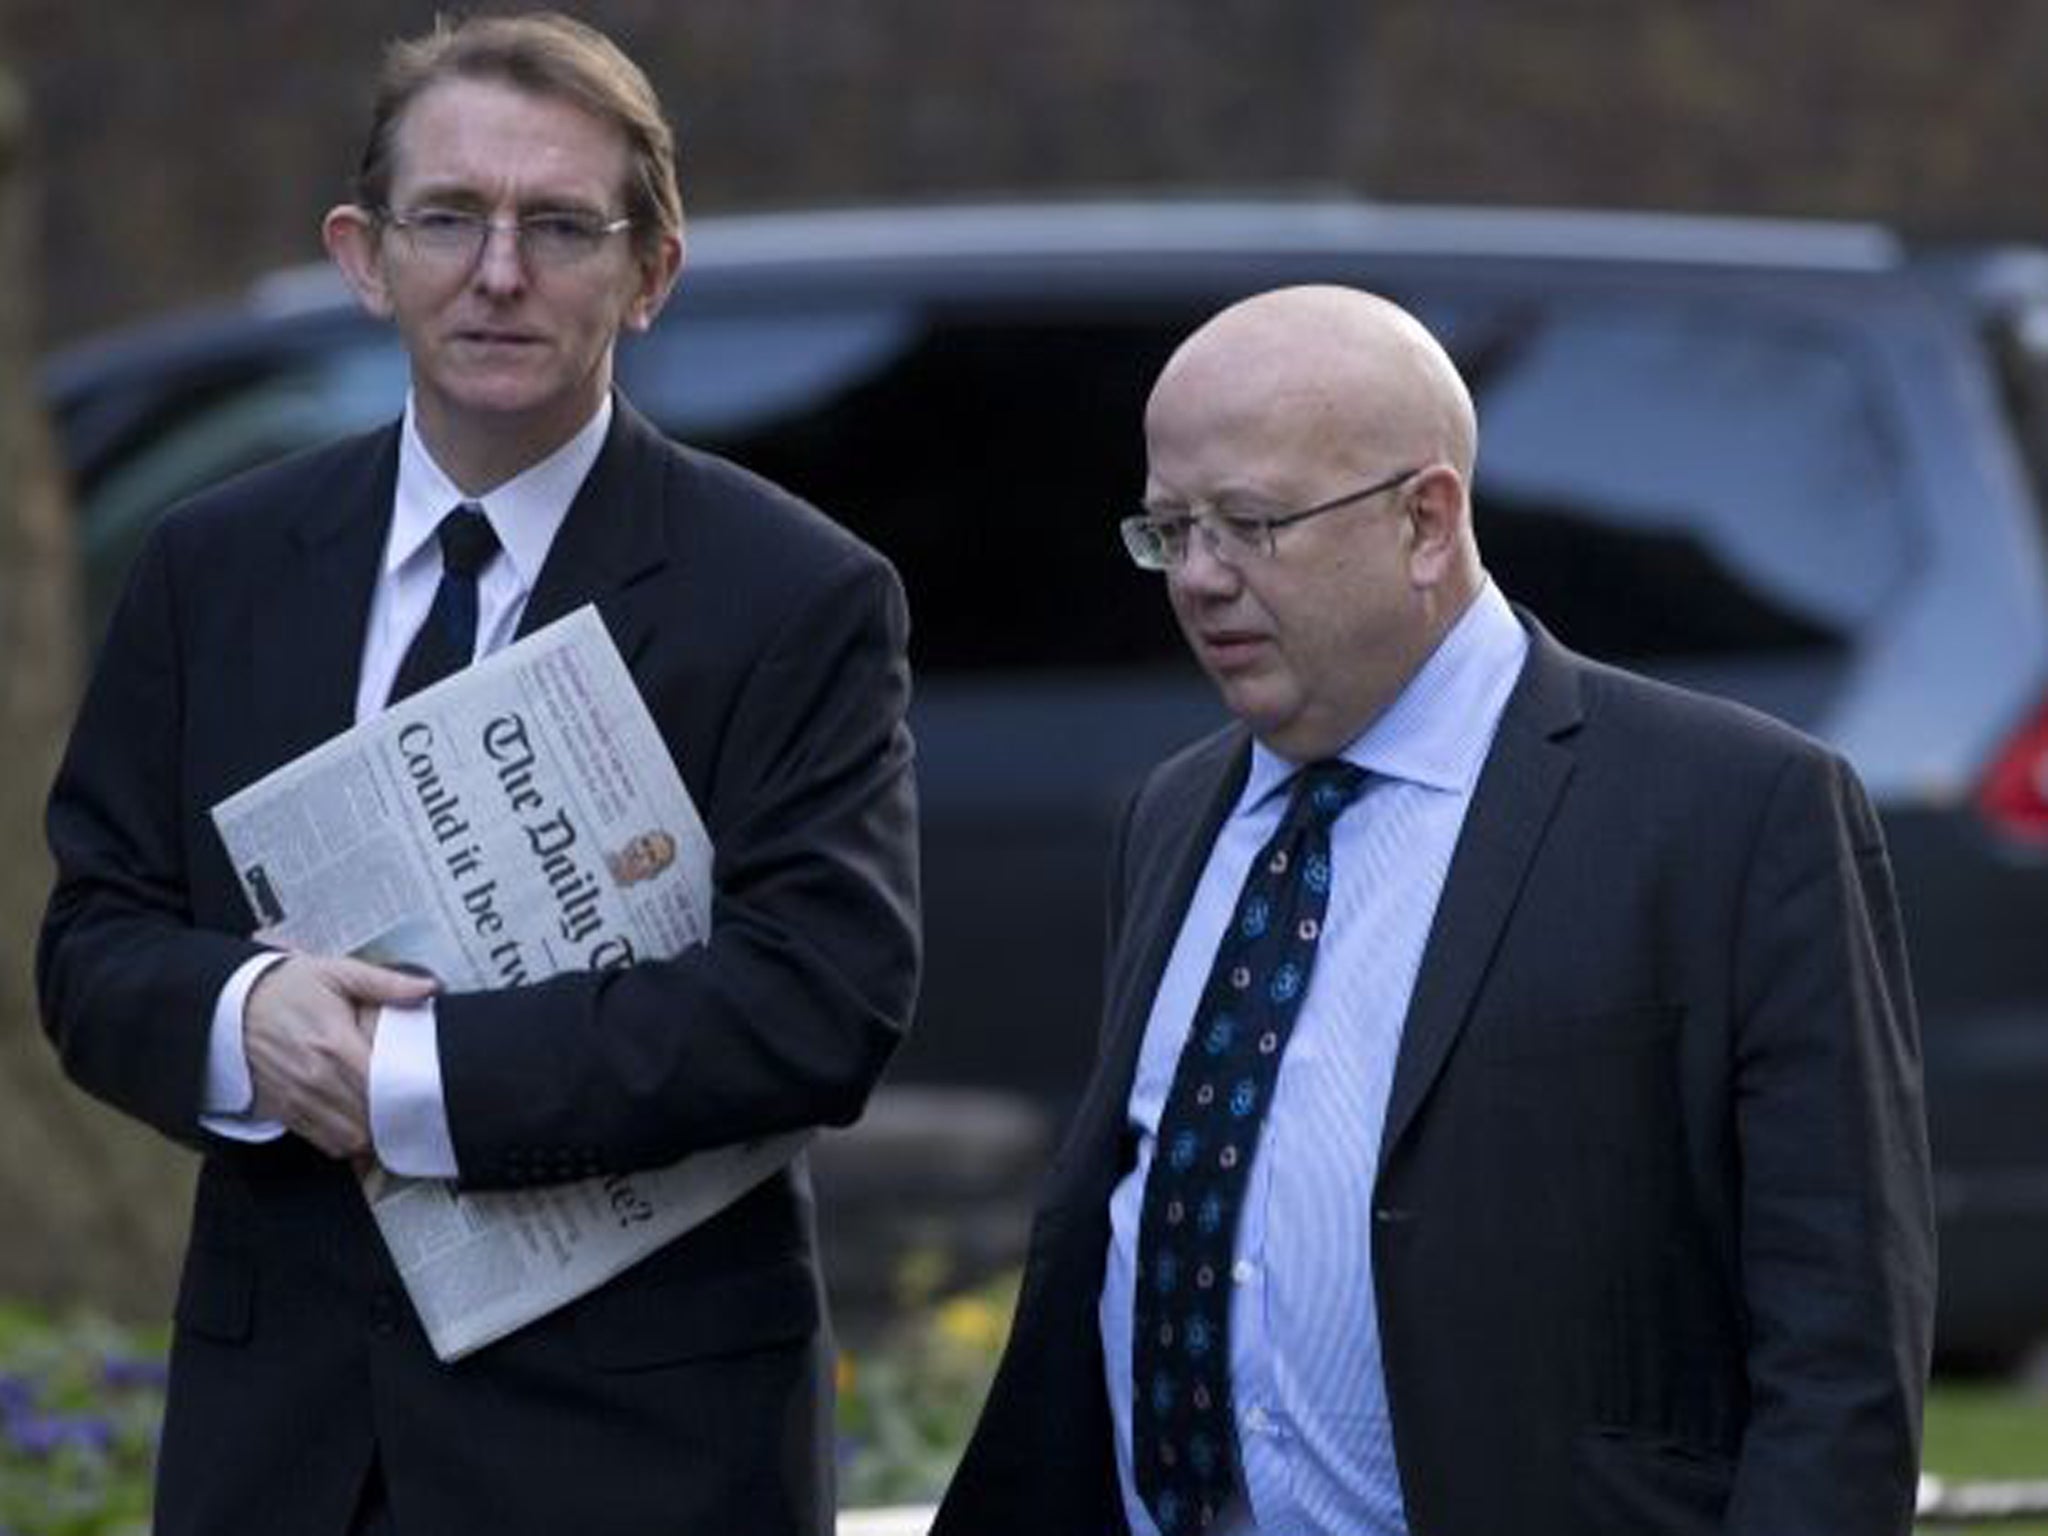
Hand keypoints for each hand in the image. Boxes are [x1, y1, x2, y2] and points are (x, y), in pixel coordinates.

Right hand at [244, 955, 437, 1159]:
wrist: (228, 1005)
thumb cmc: (283, 989)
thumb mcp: (335, 973)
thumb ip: (385, 983)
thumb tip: (427, 988)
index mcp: (335, 1044)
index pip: (382, 1085)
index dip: (408, 1092)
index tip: (426, 1088)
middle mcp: (316, 1078)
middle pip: (371, 1117)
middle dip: (396, 1115)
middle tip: (415, 1105)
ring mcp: (299, 1099)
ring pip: (351, 1138)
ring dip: (375, 1133)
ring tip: (390, 1117)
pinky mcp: (286, 1112)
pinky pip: (326, 1143)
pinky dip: (349, 1142)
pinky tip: (361, 1125)